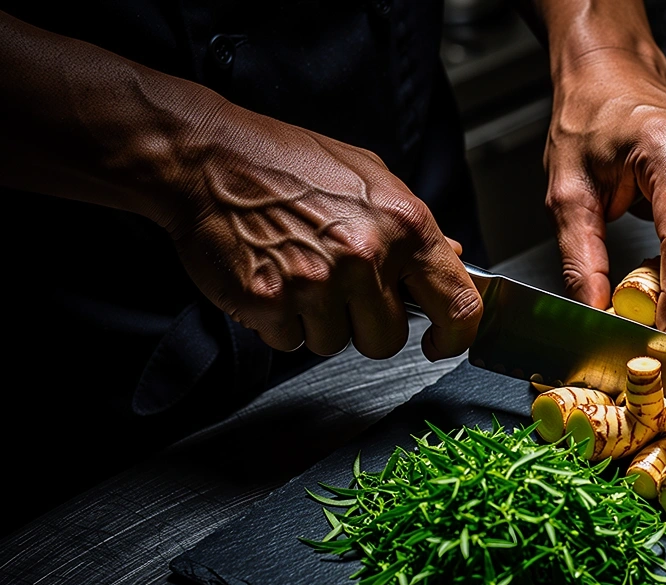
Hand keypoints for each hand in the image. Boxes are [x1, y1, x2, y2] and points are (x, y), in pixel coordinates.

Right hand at [167, 101, 481, 360]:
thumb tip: (454, 259)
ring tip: (296, 271)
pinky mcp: (271, 303)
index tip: (440, 343)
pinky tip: (270, 278)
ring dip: (317, 321)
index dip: (455, 337)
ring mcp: (317, 283)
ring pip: (335, 344)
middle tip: (337, 288)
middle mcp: (366, 256)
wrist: (207, 158)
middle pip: (387, 341)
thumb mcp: (369, 177)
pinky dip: (279, 321)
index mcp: (403, 224)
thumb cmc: (286, 162)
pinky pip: (290, 341)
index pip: (458, 304)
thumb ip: (412, 227)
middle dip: (364, 326)